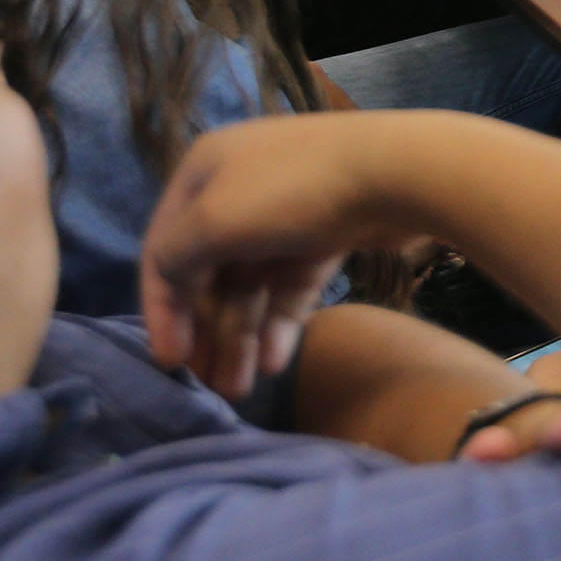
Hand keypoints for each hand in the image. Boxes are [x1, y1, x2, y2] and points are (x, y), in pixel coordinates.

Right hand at [141, 114, 416, 397]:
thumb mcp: (214, 220)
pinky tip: (276, 362)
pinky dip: (280, 322)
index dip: (161, 308)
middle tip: (208, 384)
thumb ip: (174, 257)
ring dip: (240, 338)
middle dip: (206, 331)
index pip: (164, 249)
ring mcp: (285, 213)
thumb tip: (169, 281)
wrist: (399, 171)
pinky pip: (291, 285)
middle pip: (209, 272)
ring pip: (252, 286)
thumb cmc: (293, 191)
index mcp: (203, 172)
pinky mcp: (326, 235)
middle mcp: (238, 189)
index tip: (170, 361)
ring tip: (240, 389)